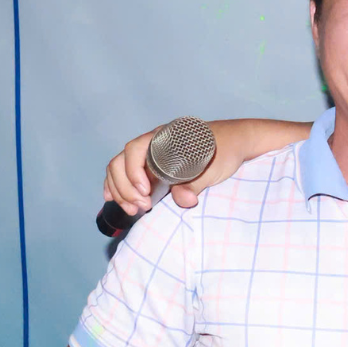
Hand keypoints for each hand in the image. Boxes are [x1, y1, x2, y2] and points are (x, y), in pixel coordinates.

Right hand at [102, 123, 240, 214]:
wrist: (235, 142)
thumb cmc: (225, 149)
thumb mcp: (214, 168)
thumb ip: (196, 183)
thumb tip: (182, 200)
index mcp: (164, 137)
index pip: (134, 149)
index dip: (133, 172)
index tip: (145, 192)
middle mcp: (152, 143)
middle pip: (121, 161)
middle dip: (125, 187)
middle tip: (141, 207)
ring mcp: (150, 154)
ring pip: (119, 168)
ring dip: (120, 191)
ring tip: (133, 209)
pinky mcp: (152, 166)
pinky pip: (126, 173)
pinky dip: (117, 186)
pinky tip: (112, 198)